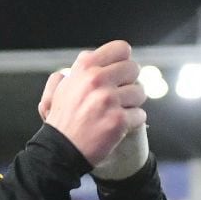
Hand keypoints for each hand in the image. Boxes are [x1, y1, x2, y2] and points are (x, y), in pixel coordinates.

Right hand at [37, 40, 145, 169]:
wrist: (60, 151)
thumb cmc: (62, 120)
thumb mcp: (62, 88)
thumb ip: (77, 69)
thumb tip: (89, 54)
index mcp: (85, 68)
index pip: (121, 49)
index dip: (124, 61)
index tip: (120, 74)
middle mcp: (97, 80)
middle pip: (133, 69)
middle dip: (129, 83)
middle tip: (120, 96)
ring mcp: (109, 100)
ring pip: (140, 93)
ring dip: (132, 104)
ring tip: (119, 112)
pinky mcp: (118, 120)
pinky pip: (140, 115)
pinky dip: (132, 122)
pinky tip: (119, 126)